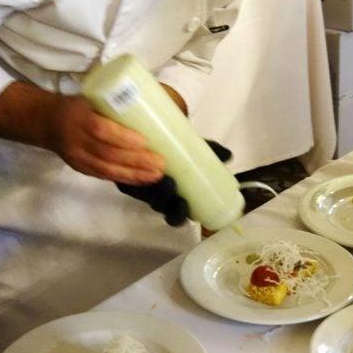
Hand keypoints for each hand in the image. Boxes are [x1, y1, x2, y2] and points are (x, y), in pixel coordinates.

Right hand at [49, 95, 164, 184]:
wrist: (47, 122)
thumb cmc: (79, 106)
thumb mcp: (91, 98)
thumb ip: (115, 103)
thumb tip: (156, 104)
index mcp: (80, 116)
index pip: (100, 129)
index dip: (123, 137)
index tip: (145, 141)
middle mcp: (76, 139)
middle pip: (107, 153)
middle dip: (136, 160)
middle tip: (160, 162)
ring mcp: (77, 157)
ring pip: (106, 169)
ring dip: (134, 174)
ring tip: (156, 175)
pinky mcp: (81, 168)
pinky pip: (104, 176)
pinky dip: (125, 179)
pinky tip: (142, 180)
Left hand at [116, 140, 231, 225]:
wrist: (157, 136)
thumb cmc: (180, 149)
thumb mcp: (197, 151)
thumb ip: (211, 153)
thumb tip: (228, 155)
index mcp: (176, 199)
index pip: (176, 216)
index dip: (179, 214)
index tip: (184, 203)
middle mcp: (159, 196)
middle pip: (160, 207)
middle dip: (165, 200)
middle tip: (171, 184)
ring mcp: (141, 188)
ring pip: (145, 196)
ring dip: (153, 188)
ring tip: (161, 175)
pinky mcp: (125, 177)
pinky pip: (129, 184)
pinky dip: (134, 178)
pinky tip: (140, 167)